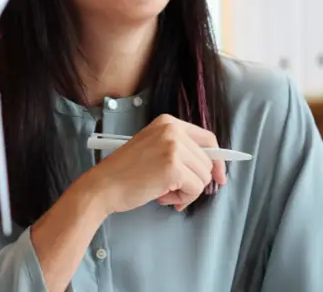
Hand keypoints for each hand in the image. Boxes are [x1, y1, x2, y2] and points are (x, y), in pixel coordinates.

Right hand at [82, 114, 227, 213]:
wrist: (103, 186)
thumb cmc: (125, 173)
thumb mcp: (154, 149)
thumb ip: (180, 152)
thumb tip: (212, 169)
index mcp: (168, 123)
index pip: (207, 138)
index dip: (217, 160)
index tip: (219, 176)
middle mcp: (172, 131)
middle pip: (208, 161)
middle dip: (194, 181)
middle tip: (171, 190)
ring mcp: (173, 148)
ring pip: (204, 177)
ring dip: (187, 192)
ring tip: (164, 193)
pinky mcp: (173, 168)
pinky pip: (196, 189)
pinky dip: (184, 199)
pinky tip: (163, 197)